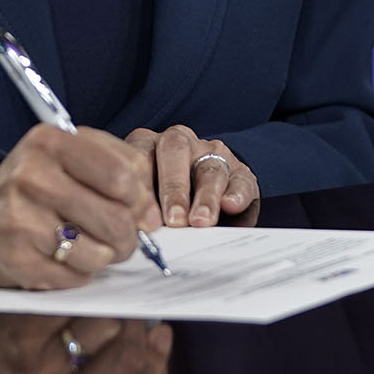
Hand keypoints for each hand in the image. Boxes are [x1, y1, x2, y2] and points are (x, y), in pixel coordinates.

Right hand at [0, 125, 158, 287]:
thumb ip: (116, 171)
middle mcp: (31, 175)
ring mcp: (20, 218)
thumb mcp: (67, 158)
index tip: (140, 210)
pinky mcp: (16, 258)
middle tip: (121, 238)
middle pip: (116, 218)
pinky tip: (61, 259)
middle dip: (128, 236)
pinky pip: (75, 277)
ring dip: (103, 257)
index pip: (123, 175)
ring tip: (88, 247)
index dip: (141, 199)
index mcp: (49, 142)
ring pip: (99, 253)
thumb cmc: (33, 187)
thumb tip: (151, 216)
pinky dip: (78, 273)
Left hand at [122, 126, 258, 228]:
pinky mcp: (240, 172)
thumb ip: (138, 206)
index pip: (140, 153)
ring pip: (209, 168)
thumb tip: (133, 232)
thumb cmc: (160, 198)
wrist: (201, 192)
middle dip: (174, 188)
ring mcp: (212, 153)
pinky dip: (236, 193)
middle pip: (176, 151)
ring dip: (205, 197)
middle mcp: (180, 141)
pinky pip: (240, 179)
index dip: (139, 183)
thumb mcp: (144, 197)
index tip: (139, 213)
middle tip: (174, 220)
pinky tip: (230, 205)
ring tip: (201, 221)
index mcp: (149, 143)